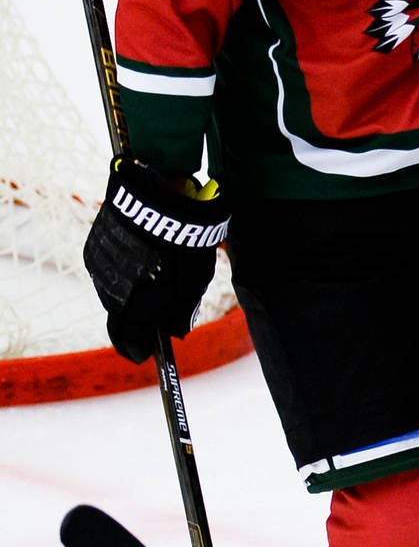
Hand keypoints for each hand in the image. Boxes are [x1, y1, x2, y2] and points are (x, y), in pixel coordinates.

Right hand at [83, 159, 226, 363]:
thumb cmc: (185, 236)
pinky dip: (124, 273)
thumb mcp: (196, 277)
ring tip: (156, 281)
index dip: (135, 348)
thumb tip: (175, 333)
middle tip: (158, 319)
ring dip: (131, 294)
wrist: (159, 191)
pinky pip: (108, 271)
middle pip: (120, 315)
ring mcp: (99, 265)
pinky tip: (143, 262)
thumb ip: (184, 309)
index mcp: (135, 297)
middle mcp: (110, 284)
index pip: (127, 335)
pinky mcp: (95, 246)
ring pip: (113, 292)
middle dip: (138, 320)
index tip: (144, 356)